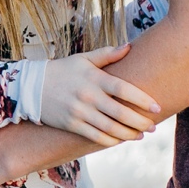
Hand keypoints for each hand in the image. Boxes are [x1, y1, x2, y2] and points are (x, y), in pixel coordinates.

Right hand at [39, 44, 160, 145]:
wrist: (32, 87)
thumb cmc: (62, 71)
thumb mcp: (83, 59)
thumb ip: (106, 54)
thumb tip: (129, 47)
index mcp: (93, 78)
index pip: (123, 89)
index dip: (142, 99)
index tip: (156, 107)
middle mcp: (88, 96)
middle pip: (120, 112)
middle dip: (140, 121)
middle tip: (153, 126)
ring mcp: (79, 112)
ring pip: (110, 128)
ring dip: (129, 134)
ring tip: (142, 135)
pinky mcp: (72, 125)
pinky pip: (96, 136)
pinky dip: (111, 140)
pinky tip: (122, 139)